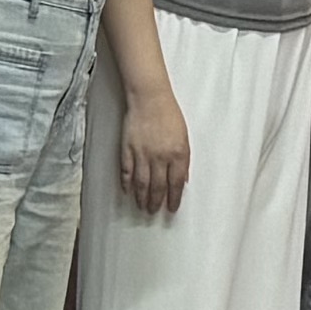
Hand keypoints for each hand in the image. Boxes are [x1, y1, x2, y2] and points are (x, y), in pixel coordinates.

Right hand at [117, 76, 193, 216]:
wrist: (149, 98)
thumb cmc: (169, 115)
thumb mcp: (184, 137)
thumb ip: (184, 160)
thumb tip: (184, 179)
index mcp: (178, 154)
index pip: (176, 184)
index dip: (174, 199)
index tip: (171, 208)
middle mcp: (160, 157)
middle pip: (158, 187)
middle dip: (156, 202)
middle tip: (154, 211)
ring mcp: (143, 154)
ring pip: (142, 183)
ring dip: (142, 198)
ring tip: (142, 206)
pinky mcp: (128, 149)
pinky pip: (127, 171)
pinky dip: (126, 184)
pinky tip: (127, 191)